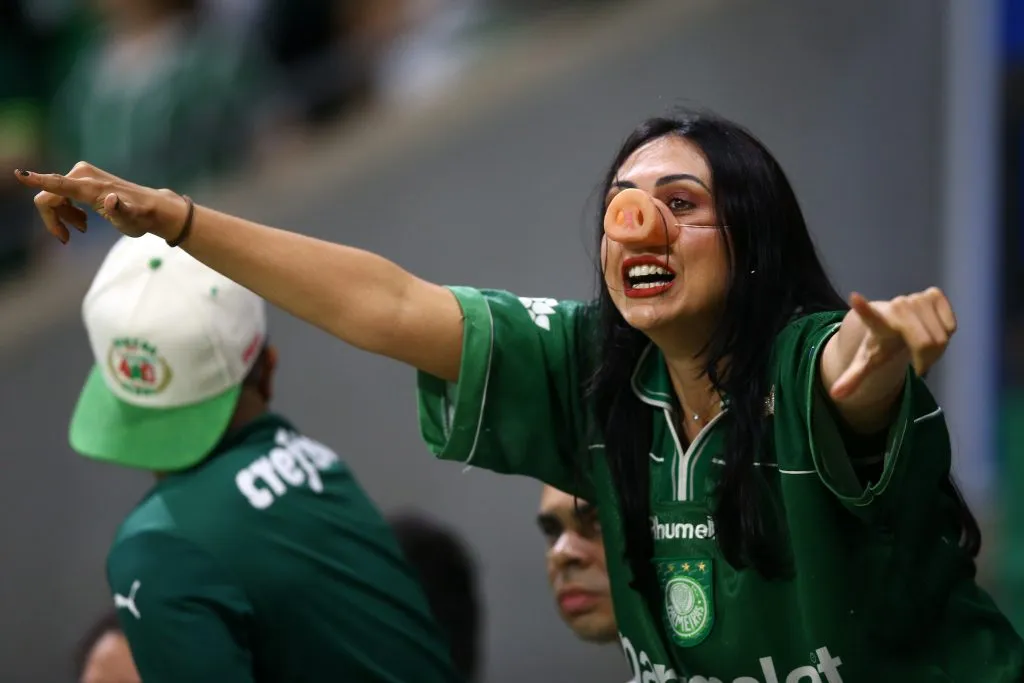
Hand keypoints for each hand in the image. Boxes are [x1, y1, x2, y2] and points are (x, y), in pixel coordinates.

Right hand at [13, 162, 188, 243]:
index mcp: (90, 186)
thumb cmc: (141, 217)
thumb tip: (110, 199)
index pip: (58, 184)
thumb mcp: (132, 220)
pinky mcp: (82, 178)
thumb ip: (120, 210)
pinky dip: (68, 210)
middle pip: (49, 197)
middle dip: (54, 219)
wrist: (152, 208)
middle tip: (67, 238)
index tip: (19, 174)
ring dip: (63, 216)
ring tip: (82, 228)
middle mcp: (82, 175)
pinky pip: (61, 195)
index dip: (37, 181)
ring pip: (54, 198)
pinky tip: (82, 220)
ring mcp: (82, 174)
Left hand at [829, 288, 956, 399]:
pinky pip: (951, 325)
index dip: (863, 309)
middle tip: (918, 365)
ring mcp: (916, 298)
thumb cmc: (882, 344)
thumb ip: (852, 378)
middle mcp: (897, 307)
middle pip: (927, 343)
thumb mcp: (868, 362)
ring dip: (937, 351)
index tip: (854, 298)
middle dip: (927, 360)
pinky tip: (933, 332)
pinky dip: (947, 335)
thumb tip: (835, 395)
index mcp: (877, 324)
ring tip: (923, 350)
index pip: (869, 317)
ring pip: (942, 336)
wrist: (894, 322)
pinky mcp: (934, 294)